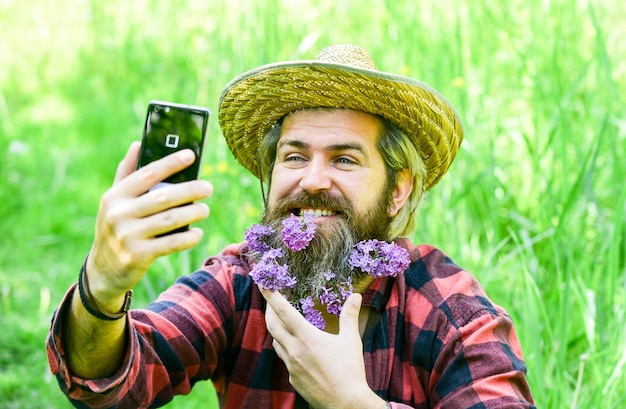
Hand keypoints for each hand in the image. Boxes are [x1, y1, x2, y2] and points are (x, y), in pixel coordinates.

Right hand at [87, 142, 212, 305]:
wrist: (102, 270)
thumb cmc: (115, 228)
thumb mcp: (114, 201)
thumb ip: (126, 173)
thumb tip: (138, 144)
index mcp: (115, 196)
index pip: (147, 174)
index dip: (170, 163)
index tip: (191, 155)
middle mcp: (119, 214)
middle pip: (163, 196)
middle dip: (190, 190)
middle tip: (208, 188)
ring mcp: (128, 236)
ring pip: (170, 219)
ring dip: (193, 213)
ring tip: (205, 210)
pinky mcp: (138, 256)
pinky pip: (171, 243)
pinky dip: (188, 238)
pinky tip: (197, 233)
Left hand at [260, 287, 386, 408]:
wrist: (345, 403)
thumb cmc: (350, 371)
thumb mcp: (351, 340)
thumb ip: (350, 316)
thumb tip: (356, 296)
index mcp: (307, 338)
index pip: (283, 311)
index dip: (271, 296)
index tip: (263, 284)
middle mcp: (294, 350)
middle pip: (272, 325)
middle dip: (268, 310)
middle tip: (270, 300)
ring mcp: (291, 366)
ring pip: (276, 341)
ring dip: (276, 329)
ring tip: (282, 321)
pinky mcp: (292, 378)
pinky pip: (284, 358)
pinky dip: (285, 347)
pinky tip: (295, 346)